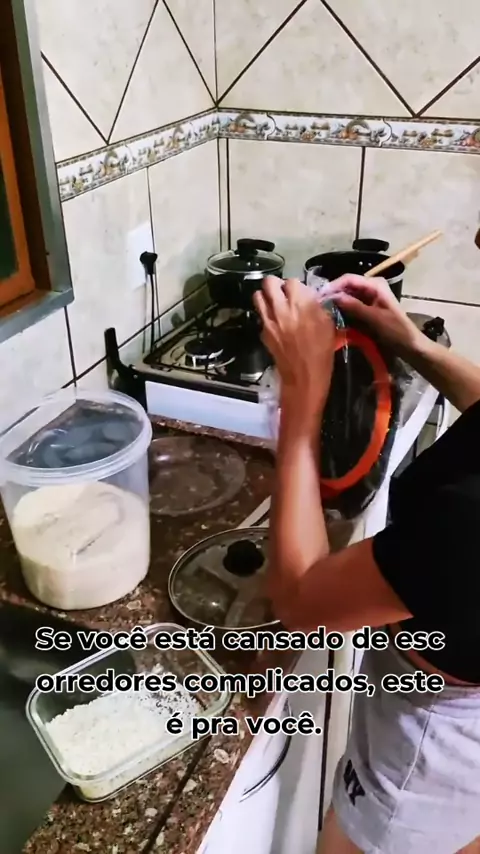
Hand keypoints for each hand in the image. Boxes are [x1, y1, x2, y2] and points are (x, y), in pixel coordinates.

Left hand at [254, 276, 334, 420]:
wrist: (304, 376)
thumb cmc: (321, 351)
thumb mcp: (328, 324)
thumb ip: (317, 306)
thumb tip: (311, 298)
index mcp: (301, 303)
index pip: (292, 281)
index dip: (296, 286)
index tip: (299, 293)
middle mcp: (281, 308)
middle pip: (269, 282)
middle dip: (275, 285)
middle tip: (283, 293)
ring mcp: (269, 320)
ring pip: (258, 296)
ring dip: (266, 297)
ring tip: (275, 304)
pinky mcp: (263, 332)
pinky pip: (260, 316)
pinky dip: (266, 315)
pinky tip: (275, 323)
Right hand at [325, 274, 422, 357]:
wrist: (410, 346)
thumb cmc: (396, 331)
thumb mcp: (375, 319)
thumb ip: (355, 306)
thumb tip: (333, 297)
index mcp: (375, 285)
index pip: (349, 279)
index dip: (333, 286)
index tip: (319, 297)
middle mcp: (371, 287)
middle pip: (346, 286)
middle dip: (333, 294)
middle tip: (318, 306)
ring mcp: (369, 298)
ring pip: (347, 296)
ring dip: (337, 302)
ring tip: (323, 311)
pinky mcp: (367, 309)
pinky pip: (351, 305)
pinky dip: (343, 310)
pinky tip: (334, 316)